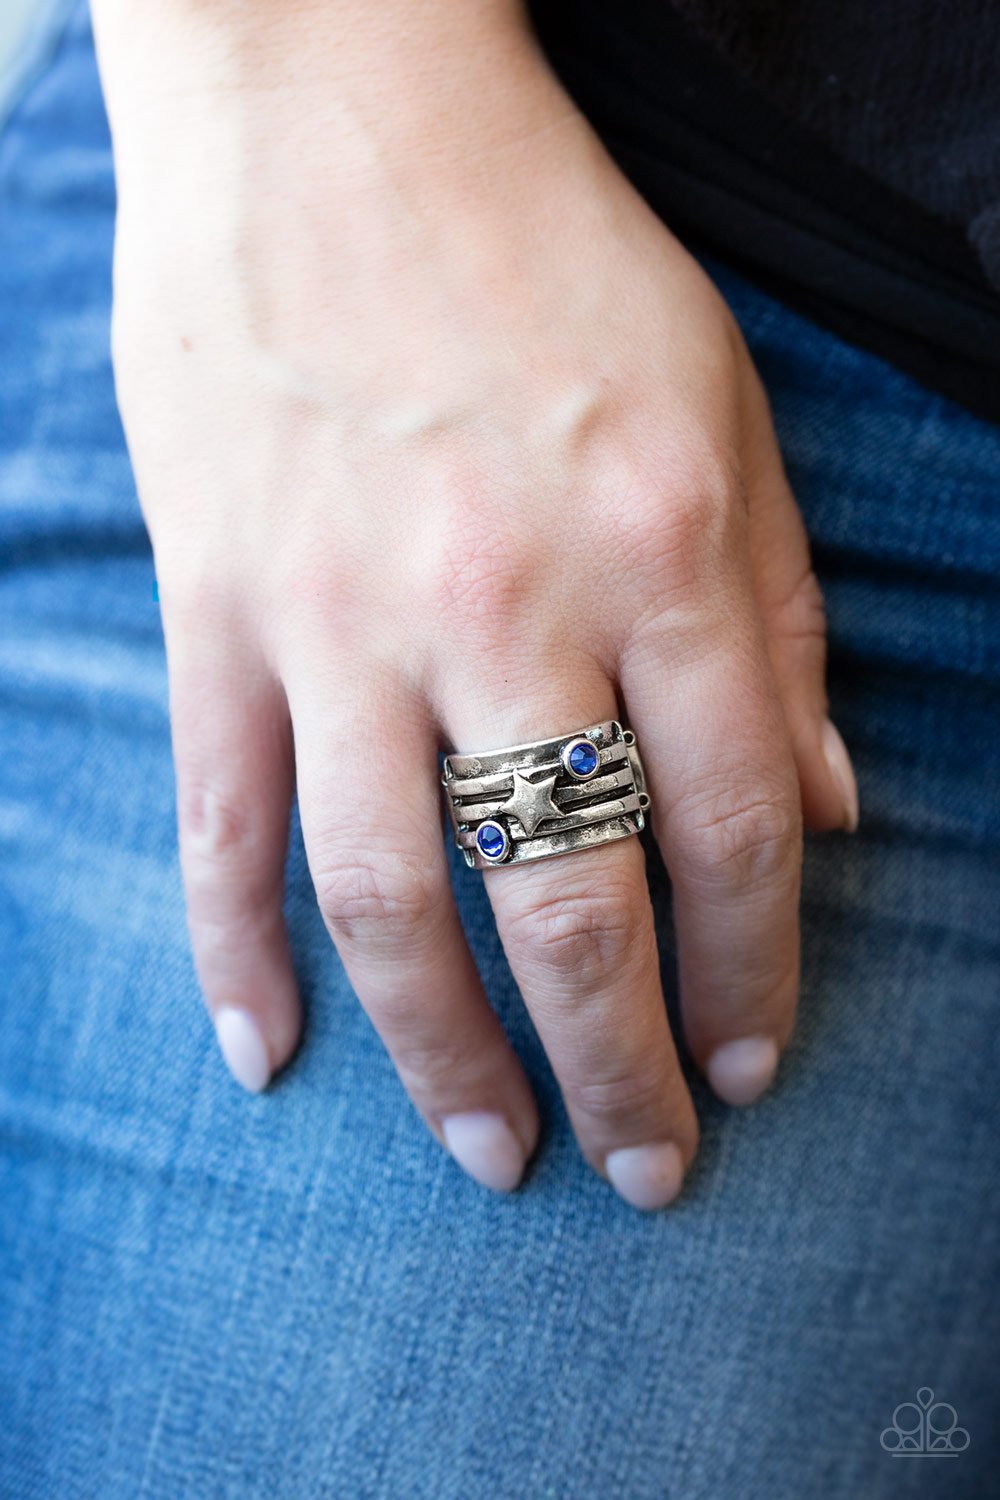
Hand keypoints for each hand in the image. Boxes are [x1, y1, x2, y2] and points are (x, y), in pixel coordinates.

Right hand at [94, 0, 856, 1207]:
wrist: (334, 107)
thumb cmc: (551, 255)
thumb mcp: (726, 411)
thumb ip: (782, 623)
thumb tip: (836, 812)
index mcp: (662, 547)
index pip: (738, 825)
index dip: (758, 972)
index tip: (755, 1063)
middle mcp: (507, 602)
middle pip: (573, 898)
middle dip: (624, 1063)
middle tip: (650, 1168)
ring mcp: (343, 613)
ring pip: (395, 897)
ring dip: (450, 1054)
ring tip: (497, 1153)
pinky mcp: (222, 604)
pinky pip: (224, 816)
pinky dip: (238, 950)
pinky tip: (269, 1057)